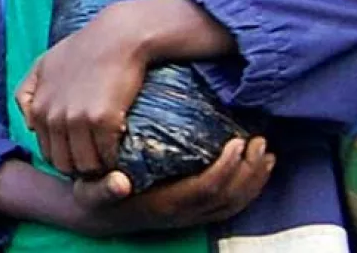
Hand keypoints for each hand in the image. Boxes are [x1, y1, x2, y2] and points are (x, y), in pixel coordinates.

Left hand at [16, 0, 155, 176]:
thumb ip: (27, 92)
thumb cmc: (84, 48)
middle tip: (98, 154)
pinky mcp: (103, 120)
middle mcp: (54, 117)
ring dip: (99, 164)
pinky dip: (115, 156)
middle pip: (65, 164)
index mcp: (39, 108)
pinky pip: (107, 155)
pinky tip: (121, 141)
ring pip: (86, 164)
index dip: (67, 155)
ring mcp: (77, 120)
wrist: (118, 36)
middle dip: (81, 164)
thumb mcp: (44, 64)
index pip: (48, 153)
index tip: (83, 149)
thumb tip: (29, 126)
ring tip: (110, 152)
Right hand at [72, 137, 273, 236]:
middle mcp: (182, 214)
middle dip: (249, 171)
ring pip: (233, 204)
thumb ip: (104, 188)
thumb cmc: (94, 194)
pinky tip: (255, 167)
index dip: (226, 168)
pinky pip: (229, 203)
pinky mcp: (194, 210)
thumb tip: (119, 182)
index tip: (236, 142)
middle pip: (228, 197)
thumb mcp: (91, 191)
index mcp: (164, 206)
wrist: (96, 215)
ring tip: (266, 153)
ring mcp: (191, 215)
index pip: (206, 189)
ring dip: (254, 180)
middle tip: (259, 140)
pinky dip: (248, 187)